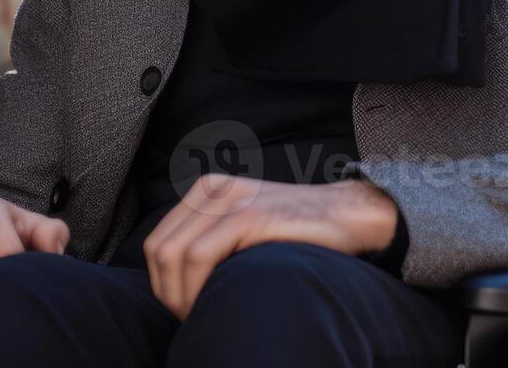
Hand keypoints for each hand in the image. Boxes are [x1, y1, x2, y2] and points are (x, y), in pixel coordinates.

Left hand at [142, 175, 399, 318]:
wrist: (349, 215)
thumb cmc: (299, 232)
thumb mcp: (247, 226)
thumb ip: (213, 239)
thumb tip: (175, 283)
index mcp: (208, 190)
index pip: (158, 242)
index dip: (162, 284)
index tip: (185, 310)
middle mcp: (215, 190)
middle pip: (160, 250)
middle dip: (167, 293)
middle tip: (191, 318)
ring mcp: (232, 200)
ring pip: (174, 254)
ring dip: (180, 296)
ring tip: (201, 315)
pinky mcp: (250, 215)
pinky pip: (200, 255)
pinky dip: (196, 288)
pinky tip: (213, 304)